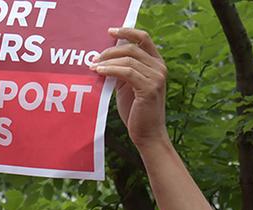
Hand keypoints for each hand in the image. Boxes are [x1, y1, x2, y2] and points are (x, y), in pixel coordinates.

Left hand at [91, 28, 169, 148]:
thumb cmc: (136, 111)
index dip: (127, 31)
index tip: (109, 31)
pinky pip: (127, 72)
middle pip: (133, 47)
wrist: (147, 134)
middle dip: (110, 50)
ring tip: (93, 66)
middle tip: (94, 58)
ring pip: (129, 59)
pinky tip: (99, 71)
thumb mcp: (127, 87)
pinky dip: (111, 70)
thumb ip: (120, 72)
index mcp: (156, 64)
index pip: (144, 39)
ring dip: (107, 61)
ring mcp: (156, 77)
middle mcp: (159, 67)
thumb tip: (102, 60)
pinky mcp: (149, 88)